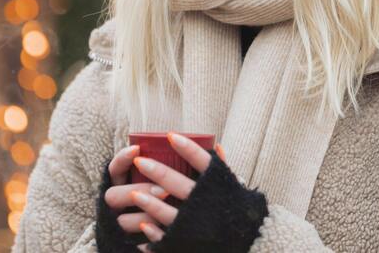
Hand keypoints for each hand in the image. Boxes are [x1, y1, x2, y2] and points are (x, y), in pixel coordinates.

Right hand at [103, 144, 171, 239]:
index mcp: (122, 185)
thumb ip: (172, 166)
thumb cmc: (171, 198)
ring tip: (168, 212)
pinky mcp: (129, 241)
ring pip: (123, 221)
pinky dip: (149, 236)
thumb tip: (200, 145)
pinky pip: (135, 242)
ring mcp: (121, 224)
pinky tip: (160, 229)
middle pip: (114, 195)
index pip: (115, 169)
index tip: (137, 149)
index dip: (122, 159)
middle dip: (138, 192)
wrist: (158, 235)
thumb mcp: (165, 179)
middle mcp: (118, 204)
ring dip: (146, 215)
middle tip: (164, 190)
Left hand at [131, 133, 226, 249]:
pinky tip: (143, 225)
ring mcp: (195, 224)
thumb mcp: (234, 189)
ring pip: (169, 213)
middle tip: (140, 160)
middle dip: (158, 172)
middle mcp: (207, 204)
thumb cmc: (236, 211)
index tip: (171, 136)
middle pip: (180, 185)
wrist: (245, 242)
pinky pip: (167, 239)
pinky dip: (154, 233)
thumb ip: (223, 169)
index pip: (203, 163)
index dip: (188, 148)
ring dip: (149, 203)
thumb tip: (216, 146)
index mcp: (219, 186)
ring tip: (134, 192)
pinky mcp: (186, 242)